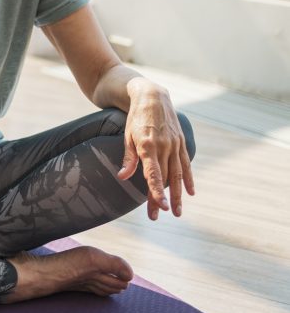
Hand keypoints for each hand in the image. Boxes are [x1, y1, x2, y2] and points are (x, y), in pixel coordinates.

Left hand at [116, 85, 194, 220]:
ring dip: (177, 194)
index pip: (153, 174)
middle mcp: (164, 146)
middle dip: (161, 199)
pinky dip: (188, 179)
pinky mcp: (181, 142)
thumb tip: (122, 177)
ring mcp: (174, 144)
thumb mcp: (127, 135)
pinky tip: (190, 192)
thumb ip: (128, 158)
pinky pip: (186, 163)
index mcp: (148, 145)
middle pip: (164, 179)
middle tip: (157, 216)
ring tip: (177, 211)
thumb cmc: (135, 118)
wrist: (152, 96)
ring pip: (177, 174)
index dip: (156, 192)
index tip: (160, 207)